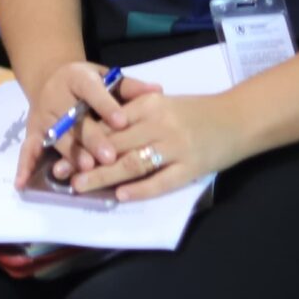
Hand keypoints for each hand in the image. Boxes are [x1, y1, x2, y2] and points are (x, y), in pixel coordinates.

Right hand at [16, 60, 131, 189]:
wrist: (51, 78)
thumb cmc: (88, 82)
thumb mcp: (106, 77)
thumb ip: (130, 87)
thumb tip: (158, 91)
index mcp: (78, 79)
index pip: (92, 92)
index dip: (107, 107)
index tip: (123, 122)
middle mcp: (57, 97)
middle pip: (75, 120)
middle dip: (92, 139)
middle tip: (109, 156)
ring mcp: (43, 116)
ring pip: (57, 137)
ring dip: (70, 154)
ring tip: (87, 168)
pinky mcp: (33, 131)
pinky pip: (27, 149)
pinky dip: (24, 166)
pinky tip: (24, 183)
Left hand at [70, 87, 244, 200]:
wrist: (239, 118)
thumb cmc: (198, 111)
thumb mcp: (164, 103)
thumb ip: (135, 113)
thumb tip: (98, 131)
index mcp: (151, 105)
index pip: (110, 121)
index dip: (83, 136)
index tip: (60, 147)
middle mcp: (160, 124)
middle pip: (115, 144)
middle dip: (85, 159)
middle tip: (60, 173)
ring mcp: (176, 148)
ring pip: (132, 163)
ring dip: (104, 176)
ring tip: (80, 186)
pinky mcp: (191, 168)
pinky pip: (161, 182)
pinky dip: (140, 189)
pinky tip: (121, 196)